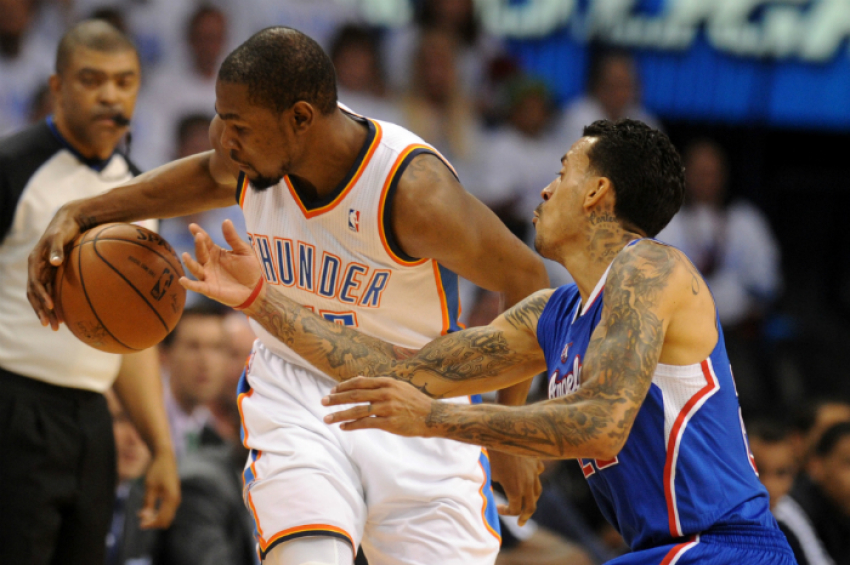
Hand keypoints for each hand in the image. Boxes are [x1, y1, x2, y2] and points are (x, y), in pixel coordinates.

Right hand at [27, 205, 81, 329]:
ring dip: (47, 311)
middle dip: (42, 311)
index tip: (51, 307)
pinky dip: (53, 303)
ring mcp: (42, 272)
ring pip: (41, 296)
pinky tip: (63, 314)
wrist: (69, 221)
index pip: (35, 284)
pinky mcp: (50, 273)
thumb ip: (57, 249)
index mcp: (35, 262)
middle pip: (35, 295)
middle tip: (51, 326)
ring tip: (56, 326)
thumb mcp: (60, 236)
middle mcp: (36, 269)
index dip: (41, 296)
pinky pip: (49, 292)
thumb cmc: (65, 228)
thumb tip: (55, 262)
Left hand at [138, 449, 179, 528]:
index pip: (162, 519)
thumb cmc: (156, 470)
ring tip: (141, 514)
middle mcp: (176, 500)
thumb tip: (145, 518)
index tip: (139, 524)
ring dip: (154, 518)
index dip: (151, 524)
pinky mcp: (173, 496)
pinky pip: (166, 510)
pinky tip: (147, 509)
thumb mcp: (149, 487)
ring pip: (167, 516)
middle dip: (153, 522)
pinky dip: (157, 513)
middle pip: (166, 520)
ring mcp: (176, 498)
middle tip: (140, 518)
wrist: (164, 457)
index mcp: (171, 498)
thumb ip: (148, 503)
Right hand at [179, 220, 262, 307]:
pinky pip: (198, 286)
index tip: (192, 226)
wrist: (256, 289)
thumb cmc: (249, 269)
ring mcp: (208, 276)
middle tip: (198, 236)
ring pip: (196, 269)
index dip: (199, 233)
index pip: (205, 241)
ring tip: (185, 255)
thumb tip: (226, 220)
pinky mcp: (210, 289)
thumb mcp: (243, 251)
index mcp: (216, 253)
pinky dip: (189, 284)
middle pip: (201, 253)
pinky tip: (182, 280)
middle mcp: (209, 264)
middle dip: (198, 245)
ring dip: (190, 263)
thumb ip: (233, 238)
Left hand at [322, 377, 434, 436]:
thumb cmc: (414, 401)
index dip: (343, 386)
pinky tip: (343, 427)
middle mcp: (385, 393)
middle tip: (323, 402)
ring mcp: (387, 408)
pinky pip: (366, 423)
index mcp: (387, 382)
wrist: (431, 416)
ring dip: (339, 414)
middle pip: (354, 395)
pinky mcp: (389, 423)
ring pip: (357, 411)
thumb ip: (379, 384)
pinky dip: (352, 425)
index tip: (332, 390)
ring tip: (327, 418)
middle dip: (336, 399)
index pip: (359, 383)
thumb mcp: (398, 386)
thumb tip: (359, 380)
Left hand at [489, 451, 543, 525]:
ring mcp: (534, 472)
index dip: (506, 512)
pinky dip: (535, 477)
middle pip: (531, 506)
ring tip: (527, 502)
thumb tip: (497, 489)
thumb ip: (499, 485)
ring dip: (532, 499)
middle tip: (521, 522)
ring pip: (537, 491)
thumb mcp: (492, 473)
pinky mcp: (535, 460)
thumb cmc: (493, 454)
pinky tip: (529, 477)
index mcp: (515, 490)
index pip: (515, 510)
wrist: (503, 433)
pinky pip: (539, 472)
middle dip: (525, 516)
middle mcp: (528, 483)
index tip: (498, 508)